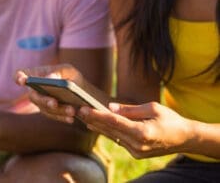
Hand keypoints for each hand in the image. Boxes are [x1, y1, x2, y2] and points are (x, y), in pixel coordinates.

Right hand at [15, 64, 82, 122]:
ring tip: (72, 111)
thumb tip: (49, 79)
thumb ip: (58, 72)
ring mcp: (40, 103)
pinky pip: (54, 116)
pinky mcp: (49, 113)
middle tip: (54, 103)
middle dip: (44, 100)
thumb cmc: (69, 75)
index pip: (20, 75)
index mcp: (35, 75)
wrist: (78, 89)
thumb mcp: (67, 70)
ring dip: (58, 110)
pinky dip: (62, 117)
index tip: (22, 80)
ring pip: (45, 109)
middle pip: (34, 96)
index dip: (19, 77)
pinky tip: (71, 118)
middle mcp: (33, 90)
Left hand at [78, 102, 194, 157]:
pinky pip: (118, 140)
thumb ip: (130, 109)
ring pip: (112, 136)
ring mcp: (136, 151)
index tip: (84, 109)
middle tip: (77, 110)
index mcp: (142, 133)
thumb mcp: (152, 108)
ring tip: (83, 117)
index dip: (97, 115)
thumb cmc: (170, 119)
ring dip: (97, 126)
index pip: (114, 122)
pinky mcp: (135, 154)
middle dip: (92, 120)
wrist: (185, 139)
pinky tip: (96, 125)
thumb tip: (110, 107)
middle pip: (109, 130)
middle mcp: (137, 145)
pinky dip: (108, 132)